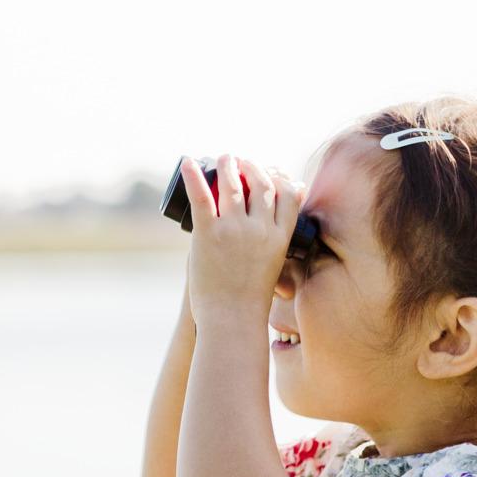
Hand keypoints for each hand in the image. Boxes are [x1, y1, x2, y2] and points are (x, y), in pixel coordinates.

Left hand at [179, 153, 305, 327]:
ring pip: (234, 185)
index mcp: (280, 238)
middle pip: (262, 185)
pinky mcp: (209, 234)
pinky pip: (201, 197)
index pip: (289, 195)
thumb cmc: (250, 301)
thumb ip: (270, 249)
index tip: (272, 172)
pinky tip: (187, 162)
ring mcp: (235, 230)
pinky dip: (193, 176)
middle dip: (254, 167)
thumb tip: (266, 237)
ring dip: (229, 165)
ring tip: (225, 157)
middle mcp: (261, 229)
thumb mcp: (272, 270)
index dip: (281, 178)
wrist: (232, 319)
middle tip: (243, 161)